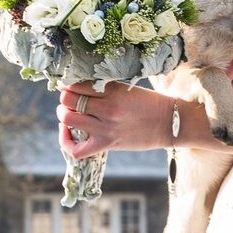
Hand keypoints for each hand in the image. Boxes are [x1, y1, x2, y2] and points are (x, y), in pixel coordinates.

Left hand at [57, 83, 174, 159]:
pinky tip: (68, 131)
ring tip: (69, 111)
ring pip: (68, 119)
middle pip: (69, 100)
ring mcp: (106, 128)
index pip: (78, 84)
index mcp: (113, 91)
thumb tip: (80, 85)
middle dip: (65, 97)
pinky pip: (77, 149)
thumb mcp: (128, 88)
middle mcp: (107, 109)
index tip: (69, 83)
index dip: (69, 83)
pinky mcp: (106, 144)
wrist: (169, 123)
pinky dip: (66, 141)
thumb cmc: (150, 103)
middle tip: (70, 96)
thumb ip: (106, 87)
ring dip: (64, 113)